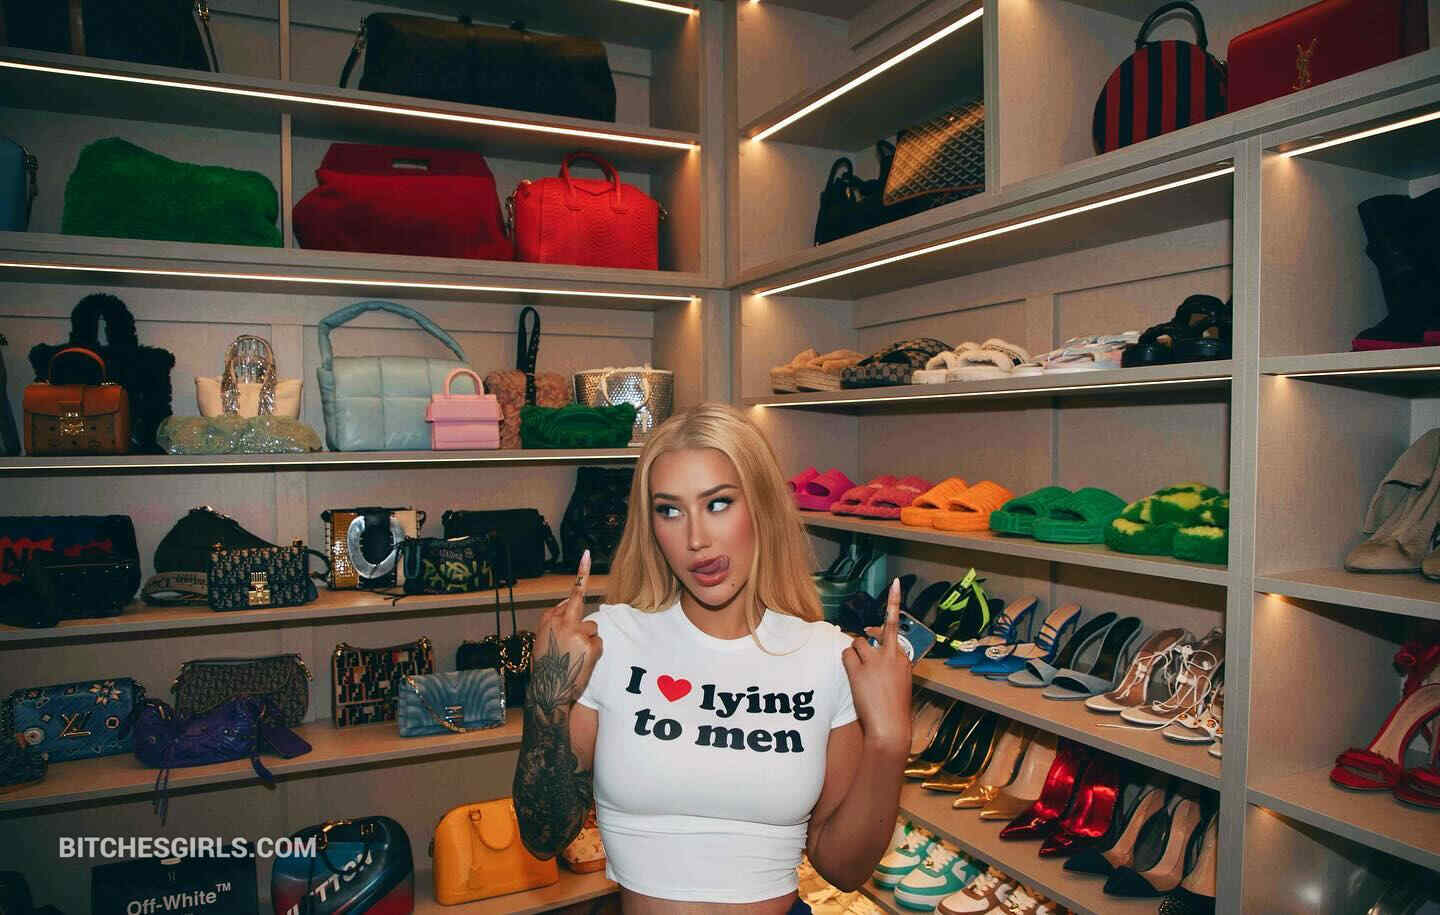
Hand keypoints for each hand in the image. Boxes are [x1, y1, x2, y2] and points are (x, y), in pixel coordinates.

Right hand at [531, 550, 602, 706]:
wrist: (548, 691)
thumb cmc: (547, 668)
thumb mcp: (544, 641)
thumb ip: (557, 624)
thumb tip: (571, 612)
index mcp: (548, 619)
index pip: (568, 597)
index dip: (580, 579)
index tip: (587, 555)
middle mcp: (562, 620)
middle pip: (580, 605)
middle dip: (582, 588)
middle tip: (585, 563)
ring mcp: (577, 630)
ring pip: (592, 628)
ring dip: (588, 641)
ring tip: (575, 658)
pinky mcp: (590, 643)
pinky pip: (598, 643)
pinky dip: (594, 653)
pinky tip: (582, 663)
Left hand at [842, 578, 912, 752]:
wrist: (890, 727)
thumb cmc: (894, 709)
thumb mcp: (899, 683)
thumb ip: (890, 665)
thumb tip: (871, 652)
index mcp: (904, 658)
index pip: (897, 626)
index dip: (893, 603)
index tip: (894, 584)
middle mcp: (892, 655)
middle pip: (878, 629)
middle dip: (869, 632)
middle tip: (864, 641)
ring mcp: (875, 662)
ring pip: (858, 643)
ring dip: (855, 654)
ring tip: (860, 674)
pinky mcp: (859, 670)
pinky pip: (846, 655)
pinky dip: (846, 662)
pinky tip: (852, 676)